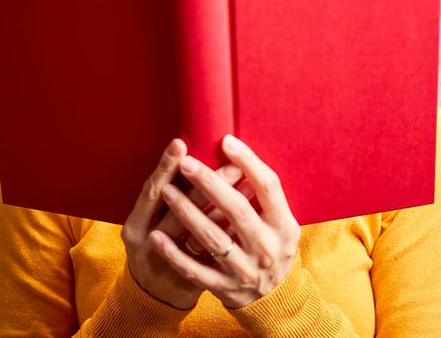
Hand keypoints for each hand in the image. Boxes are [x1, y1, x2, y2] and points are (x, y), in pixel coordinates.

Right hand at [121, 138, 242, 309]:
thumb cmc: (153, 246)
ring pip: (199, 235)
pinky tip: (244, 216)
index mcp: (133, 227)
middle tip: (230, 162)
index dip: (165, 168)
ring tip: (244, 182)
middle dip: (206, 184)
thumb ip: (163, 195)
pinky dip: (229, 233)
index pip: (150, 192)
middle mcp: (147, 247)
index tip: (181, 144)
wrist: (152, 300)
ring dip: (225, 206)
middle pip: (178, 212)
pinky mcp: (189, 284)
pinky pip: (213, 256)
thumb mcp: (147, 223)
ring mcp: (170, 268)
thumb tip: (189, 156)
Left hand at [149, 134, 300, 308]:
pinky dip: (174, 254)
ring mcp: (245, 270)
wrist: (273, 298)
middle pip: (237, 210)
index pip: (268, 187)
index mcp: (283, 225)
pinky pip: (195, 271)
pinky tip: (157, 236)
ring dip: (188, 213)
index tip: (226, 141)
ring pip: (213, 239)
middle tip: (186, 163)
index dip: (249, 162)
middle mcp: (267, 248)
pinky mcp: (225, 288)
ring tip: (166, 190)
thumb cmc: (270, 243)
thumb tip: (235, 150)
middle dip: (209, 184)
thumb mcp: (278, 220)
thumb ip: (262, 192)